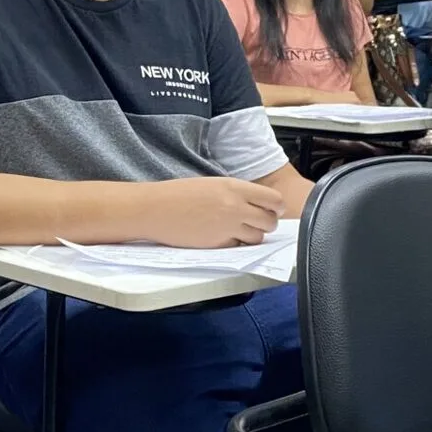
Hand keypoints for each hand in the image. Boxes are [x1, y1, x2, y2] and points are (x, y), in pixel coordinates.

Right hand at [144, 177, 286, 246]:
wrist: (155, 209)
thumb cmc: (178, 195)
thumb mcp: (213, 185)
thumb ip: (237, 194)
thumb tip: (257, 205)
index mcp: (235, 188)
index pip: (274, 199)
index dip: (276, 207)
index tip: (274, 210)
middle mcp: (235, 207)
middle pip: (270, 221)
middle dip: (266, 223)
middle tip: (256, 222)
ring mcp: (227, 227)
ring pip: (258, 238)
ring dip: (252, 236)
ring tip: (238, 230)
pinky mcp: (218, 244)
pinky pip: (238, 247)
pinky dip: (235, 244)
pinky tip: (222, 236)